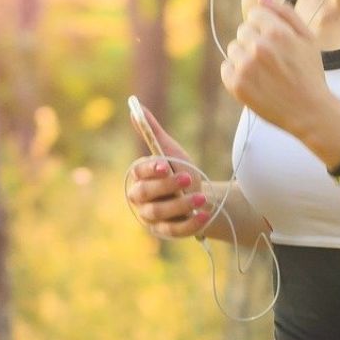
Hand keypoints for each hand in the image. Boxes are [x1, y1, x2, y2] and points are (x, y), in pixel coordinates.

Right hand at [126, 104, 210, 238]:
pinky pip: (174, 230)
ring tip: (201, 198)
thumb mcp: (170, 152)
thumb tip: (136, 107)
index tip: (165, 165)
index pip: (138, 173)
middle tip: (188, 178)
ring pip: (160, 213)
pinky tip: (204, 214)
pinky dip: (189, 223)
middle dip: (166, 186)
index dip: (150, 169)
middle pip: (145, 194)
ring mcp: (152, 218)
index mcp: (139, 177)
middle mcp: (140, 199)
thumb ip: (153, 133)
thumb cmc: (180, 172)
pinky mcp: (166, 232)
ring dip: (180, 205)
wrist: (199, 198)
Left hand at [220, 0, 331, 135]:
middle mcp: (258, 47)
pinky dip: (236, 73)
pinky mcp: (236, 85)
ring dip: (245, 57)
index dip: (265, 27)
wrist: (309, 111)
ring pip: (233, 48)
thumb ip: (285, 13)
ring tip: (265, 72)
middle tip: (273, 60)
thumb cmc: (309, 73)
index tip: (275, 42)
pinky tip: (255, 81)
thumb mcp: (307, 38)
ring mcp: (245, 67)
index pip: (254, 14)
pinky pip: (226, 68)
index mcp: (276, 32)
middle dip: (255, 41)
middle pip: (243, 31)